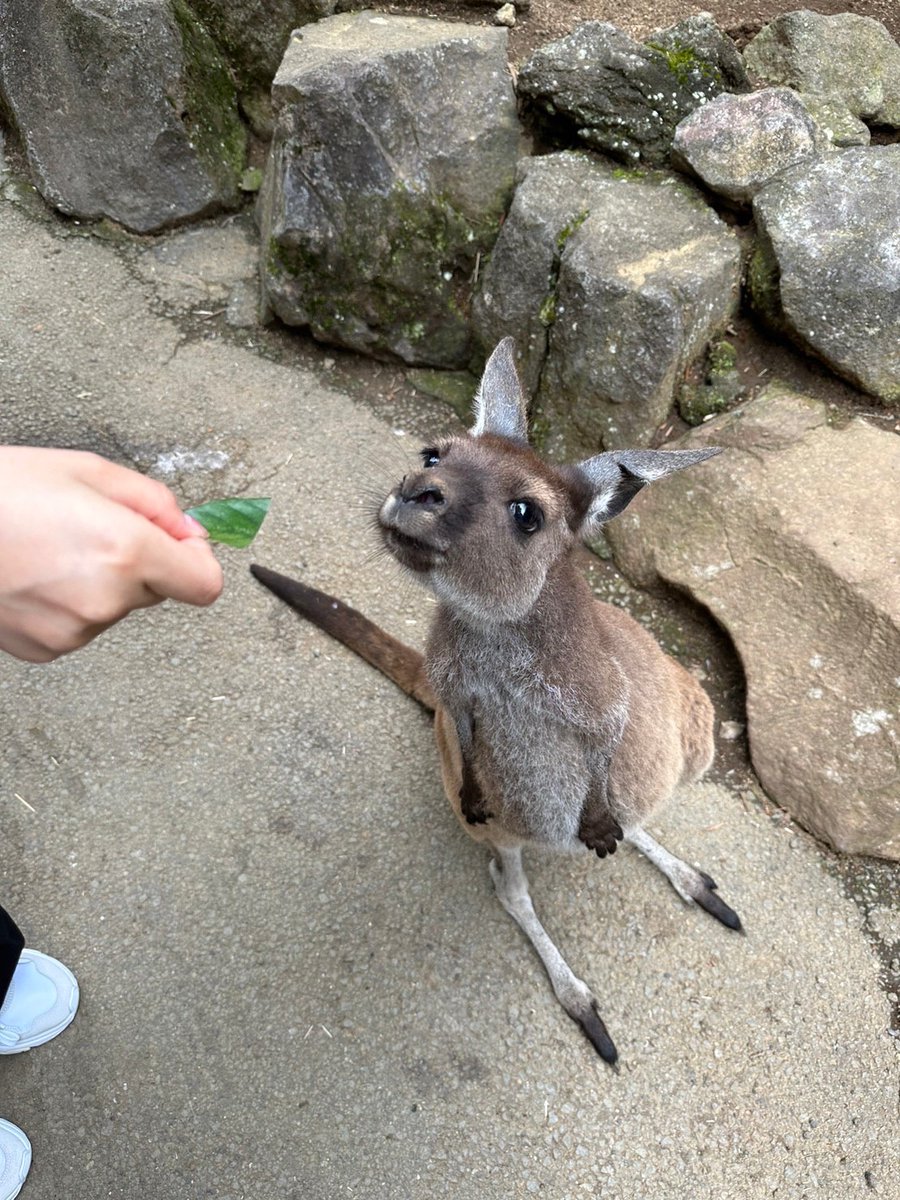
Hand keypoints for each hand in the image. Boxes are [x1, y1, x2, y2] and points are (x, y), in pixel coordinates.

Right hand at [0, 446, 223, 661]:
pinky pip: (80, 624)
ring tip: (49, 547)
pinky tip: (34, 574)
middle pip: (157, 590)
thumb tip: (187, 528)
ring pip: (115, 606)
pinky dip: (67, 602)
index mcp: (125, 551)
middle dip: (139, 561)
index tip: (182, 544)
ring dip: (99, 581)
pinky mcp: (45, 648)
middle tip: (90, 527)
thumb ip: (153, 502)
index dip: (198, 560)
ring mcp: (73, 630)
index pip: (204, 584)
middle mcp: (105, 599)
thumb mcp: (85, 470)